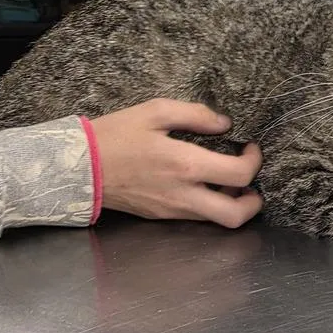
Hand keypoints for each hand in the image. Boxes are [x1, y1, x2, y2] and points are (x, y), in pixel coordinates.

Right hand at [90, 99, 262, 226]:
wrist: (78, 167)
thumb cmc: (115, 135)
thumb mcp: (155, 111)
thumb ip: (195, 114)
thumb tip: (224, 123)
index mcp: (185, 165)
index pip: (240, 174)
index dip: (254, 162)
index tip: (250, 149)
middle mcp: (183, 194)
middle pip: (235, 216)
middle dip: (253, 203)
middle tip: (251, 185)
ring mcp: (171, 210)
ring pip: (216, 221)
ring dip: (231, 204)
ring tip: (228, 183)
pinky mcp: (160, 217)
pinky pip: (195, 217)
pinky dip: (208, 205)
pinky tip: (202, 186)